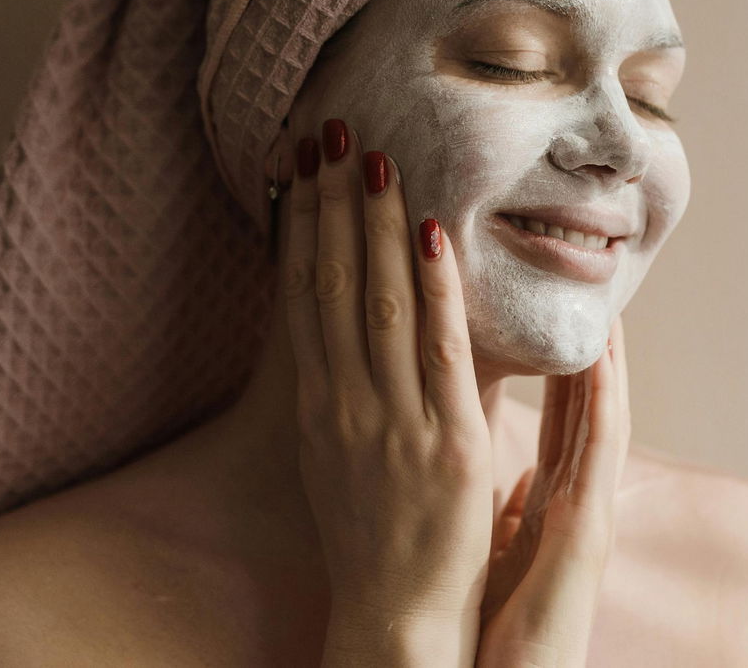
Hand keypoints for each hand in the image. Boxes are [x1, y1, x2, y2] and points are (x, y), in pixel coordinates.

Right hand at [283, 118, 491, 665]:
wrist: (394, 614)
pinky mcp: (448, 442)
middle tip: (333, 134)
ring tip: (375, 159)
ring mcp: (393, 422)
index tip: (299, 167)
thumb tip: (344, 320)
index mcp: (316, 404)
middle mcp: (343, 404)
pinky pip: (439, 349)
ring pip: (381, 304)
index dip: (301, 226)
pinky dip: (435, 287)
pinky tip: (433, 233)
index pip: (304, 296)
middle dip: (334, 204)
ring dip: (377, 225)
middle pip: (335, 285)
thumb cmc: (373, 531)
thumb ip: (341, 385)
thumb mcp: (335, 451)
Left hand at [477, 316, 629, 666]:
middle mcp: (573, 500)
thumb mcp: (500, 553)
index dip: (565, 367)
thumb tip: (514, 478)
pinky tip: (601, 361)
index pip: (560, 418)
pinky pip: (599, 452)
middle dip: (593, 350)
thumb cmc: (498, 629)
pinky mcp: (588, 531)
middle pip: (587, 409)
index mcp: (548, 503)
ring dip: (608, 363)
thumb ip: (510, 510)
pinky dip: (603, 401)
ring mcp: (587, 512)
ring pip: (601, 418)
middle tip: (592, 290)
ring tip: (607, 307)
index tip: (557, 313)